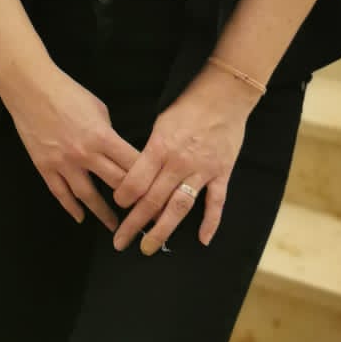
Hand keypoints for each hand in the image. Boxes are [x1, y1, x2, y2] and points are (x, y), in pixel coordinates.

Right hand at [1, 62, 139, 230]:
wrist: (30, 89)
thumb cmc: (67, 93)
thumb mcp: (99, 109)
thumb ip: (109, 134)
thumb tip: (116, 151)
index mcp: (102, 137)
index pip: (132, 164)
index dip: (147, 179)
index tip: (156, 192)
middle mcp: (85, 154)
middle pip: (115, 184)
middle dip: (132, 201)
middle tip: (143, 215)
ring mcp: (63, 163)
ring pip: (88, 196)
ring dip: (103, 213)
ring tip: (114, 227)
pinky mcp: (45, 167)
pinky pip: (60, 193)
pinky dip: (71, 207)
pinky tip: (80, 217)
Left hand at [111, 74, 258, 254]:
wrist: (224, 95)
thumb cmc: (187, 106)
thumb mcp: (160, 123)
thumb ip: (149, 151)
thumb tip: (133, 176)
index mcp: (160, 148)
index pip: (136, 181)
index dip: (123, 198)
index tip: (116, 207)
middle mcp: (179, 163)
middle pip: (153, 200)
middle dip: (134, 224)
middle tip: (121, 242)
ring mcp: (202, 170)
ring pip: (180, 207)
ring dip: (163, 230)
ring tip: (149, 247)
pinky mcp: (222, 173)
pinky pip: (216, 202)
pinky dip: (210, 223)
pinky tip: (202, 240)